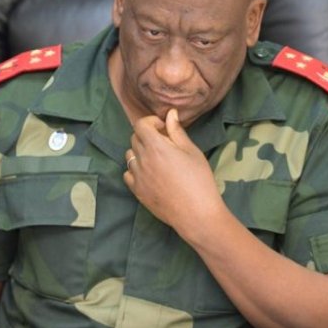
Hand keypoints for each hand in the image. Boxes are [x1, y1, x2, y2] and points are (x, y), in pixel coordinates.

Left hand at [124, 108, 223, 234]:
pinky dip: (135, 170)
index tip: (164, 128)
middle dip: (147, 135)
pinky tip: (150, 174)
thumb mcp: (192, 151)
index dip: (151, 122)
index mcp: (156, 147)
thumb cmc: (199, 180)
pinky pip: (128, 174)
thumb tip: (170, 114)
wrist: (196, 214)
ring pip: (130, 155)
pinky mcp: (137, 191)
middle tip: (165, 144)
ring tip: (157, 159)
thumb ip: (177, 131)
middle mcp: (142, 160)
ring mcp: (137, 177)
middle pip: (135, 139)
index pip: (140, 125)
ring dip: (140, 152)